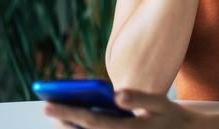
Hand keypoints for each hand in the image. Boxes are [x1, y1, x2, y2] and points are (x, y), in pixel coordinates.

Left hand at [44, 90, 209, 128]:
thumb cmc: (172, 117)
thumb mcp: (161, 104)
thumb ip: (139, 97)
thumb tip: (116, 93)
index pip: (91, 122)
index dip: (68, 113)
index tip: (47, 105)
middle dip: (63, 122)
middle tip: (46, 108)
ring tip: (58, 116)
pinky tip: (76, 124)